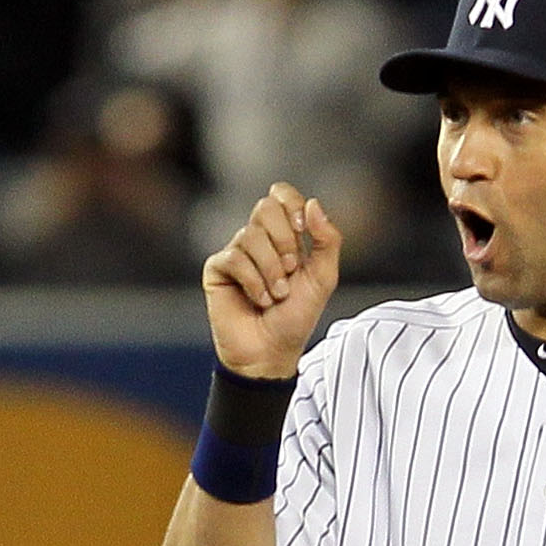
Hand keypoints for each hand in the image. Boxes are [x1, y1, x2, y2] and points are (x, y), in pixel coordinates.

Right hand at [202, 182, 343, 379]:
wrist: (273, 351)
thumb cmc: (297, 317)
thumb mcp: (324, 278)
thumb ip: (328, 240)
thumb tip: (313, 203)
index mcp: (283, 234)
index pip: (281, 194)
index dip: (292, 206)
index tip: (303, 231)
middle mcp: (257, 238)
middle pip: (265, 207)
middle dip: (285, 240)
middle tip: (292, 270)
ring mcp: (236, 252)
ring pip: (250, 235)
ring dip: (271, 269)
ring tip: (278, 295)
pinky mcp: (218, 269)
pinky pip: (234, 258)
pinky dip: (254, 281)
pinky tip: (260, 300)